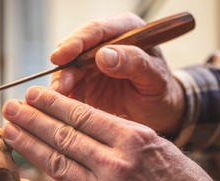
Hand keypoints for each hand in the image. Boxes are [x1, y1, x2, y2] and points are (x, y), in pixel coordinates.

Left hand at [2, 86, 219, 180]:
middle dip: (32, 120)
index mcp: (133, 139)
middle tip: (10, 108)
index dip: (52, 103)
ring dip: (29, 147)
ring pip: (56, 165)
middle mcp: (116, 165)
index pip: (82, 114)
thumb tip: (80, 120)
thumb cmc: (182, 180)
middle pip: (63, 136)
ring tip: (10, 132)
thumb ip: (118, 132)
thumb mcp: (155, 143)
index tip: (33, 95)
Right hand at [50, 13, 184, 134]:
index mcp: (126, 32)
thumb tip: (103, 55)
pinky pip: (69, 87)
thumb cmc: (160, 91)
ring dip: (61, 84)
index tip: (62, 55)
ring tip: (59, 99)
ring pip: (68, 69)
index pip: (97, 30)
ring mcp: (93, 64)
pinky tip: (63, 107)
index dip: (77, 41)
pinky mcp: (85, 82)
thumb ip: (134, 63)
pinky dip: (64, 97)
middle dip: (65, 68)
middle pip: (77, 50)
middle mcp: (106, 45)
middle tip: (59, 86)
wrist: (158, 112)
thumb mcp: (155, 77)